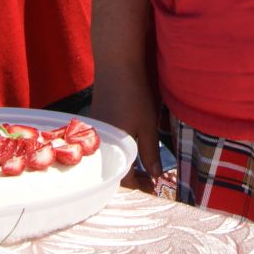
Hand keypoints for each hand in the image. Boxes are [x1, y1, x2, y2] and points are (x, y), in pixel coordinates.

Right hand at [90, 69, 162, 192]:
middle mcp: (100, 143)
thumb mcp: (148, 126)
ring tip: (145, 168)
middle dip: (133, 179)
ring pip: (111, 157)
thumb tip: (156, 177)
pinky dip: (120, 151)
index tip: (155, 190)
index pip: (124, 179)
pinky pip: (108, 145)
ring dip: (127, 165)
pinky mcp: (98, 120)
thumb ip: (150, 154)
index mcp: (113, 148)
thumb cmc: (135, 94)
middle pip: (115, 171)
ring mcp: (97, 131)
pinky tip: (132, 148)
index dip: (141, 187)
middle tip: (152, 182)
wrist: (116, 63)